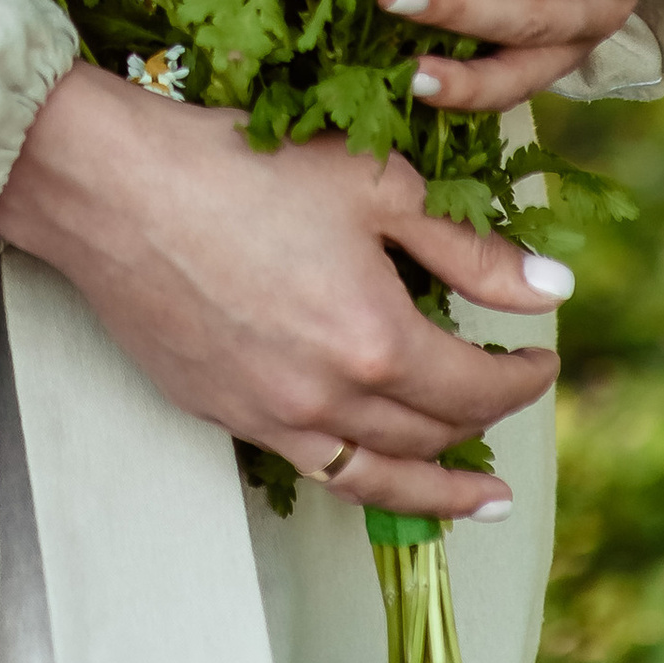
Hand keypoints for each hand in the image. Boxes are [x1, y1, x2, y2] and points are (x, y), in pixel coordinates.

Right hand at [0, 64, 567, 521]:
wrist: (113, 187)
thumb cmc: (240, 165)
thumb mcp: (373, 182)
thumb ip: (467, 246)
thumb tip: (550, 291)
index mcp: (376, 338)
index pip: (477, 385)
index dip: (523, 375)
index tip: (544, 355)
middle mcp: (329, 397)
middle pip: (432, 433)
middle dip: (485, 420)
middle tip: (508, 397)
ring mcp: (272, 415)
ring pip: (376, 475)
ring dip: (436, 489)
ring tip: (475, 498)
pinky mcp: (225, 413)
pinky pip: (313, 464)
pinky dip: (361, 476)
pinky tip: (373, 464)